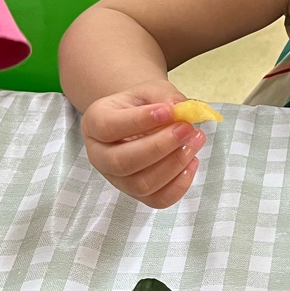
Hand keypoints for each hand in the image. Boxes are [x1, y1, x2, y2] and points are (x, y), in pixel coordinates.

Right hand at [80, 82, 206, 208]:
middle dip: (159, 147)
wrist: (141, 120)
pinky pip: (157, 200)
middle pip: (122, 162)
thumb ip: (164, 97)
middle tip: (187, 129)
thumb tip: (181, 109)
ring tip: (195, 141)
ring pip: (141, 184)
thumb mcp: (150, 91)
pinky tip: (192, 161)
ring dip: (174, 164)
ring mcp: (116, 179)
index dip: (139, 121)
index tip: (169, 111)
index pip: (108, 127)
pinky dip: (179, 185)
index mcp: (95, 123)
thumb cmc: (143, 105)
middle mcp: (99, 155)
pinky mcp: (136, 194)